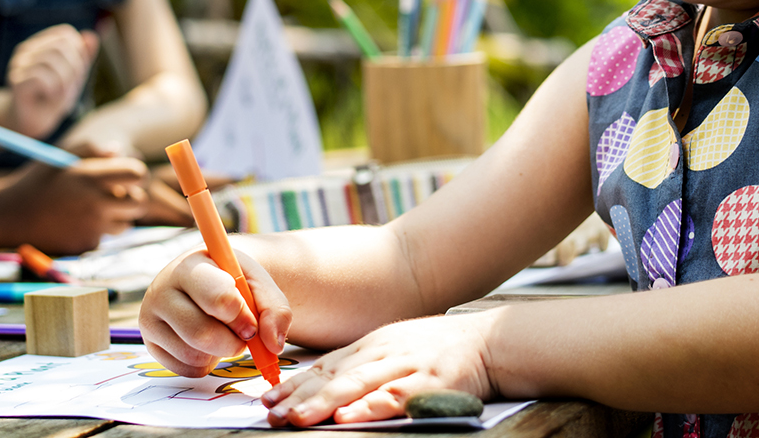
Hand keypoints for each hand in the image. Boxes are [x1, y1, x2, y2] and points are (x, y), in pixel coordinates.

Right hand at [0, 146, 147, 253]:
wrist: (7, 217)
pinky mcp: (86, 245)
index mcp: (90, 176)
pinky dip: (96, 231)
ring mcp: (92, 227)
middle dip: (134, 198)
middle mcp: (95, 203)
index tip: (129, 176)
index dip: (137, 174)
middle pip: (140, 203)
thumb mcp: (59, 157)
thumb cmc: (35, 182)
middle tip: (120, 196)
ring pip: (126, 223)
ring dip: (116, 217)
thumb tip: (121, 150)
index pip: (138, 173)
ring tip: (89, 208)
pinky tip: (73, 223)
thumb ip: (92, 149)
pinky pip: (104, 237)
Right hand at [6, 24, 100, 138]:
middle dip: (75, 68)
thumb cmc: (53, 97)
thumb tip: (91, 36)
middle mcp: (27, 49)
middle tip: (69, 87)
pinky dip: (53, 90)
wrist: (34, 122)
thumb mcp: (74, 76)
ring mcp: (19, 64)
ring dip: (65, 82)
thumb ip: (83, 57)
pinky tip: (49, 97)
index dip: (78, 53)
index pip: (65, 34)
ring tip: (59, 94)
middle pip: (61, 45)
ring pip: (52, 60)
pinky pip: (41, 77)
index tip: (75, 73)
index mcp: (40, 44)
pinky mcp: (16, 81)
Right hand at [139, 247, 291, 376]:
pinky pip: (186, 369)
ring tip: (223, 333)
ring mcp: (151, 318)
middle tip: (243, 335)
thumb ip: (275, 310)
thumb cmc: (235, 282)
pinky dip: (206, 364)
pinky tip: (208, 344)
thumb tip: (273, 344)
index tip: (251, 322)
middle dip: (232, 342)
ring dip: (220, 352)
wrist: (210, 282)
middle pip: (201, 333)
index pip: (217, 297)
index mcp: (191, 265)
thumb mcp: (260, 285)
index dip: (241, 317)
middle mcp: (162, 289)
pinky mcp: (151, 344)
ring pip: (193, 354)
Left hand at [261, 314, 494, 426]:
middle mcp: (382, 351)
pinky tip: (349, 416)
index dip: (294, 384)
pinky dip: (370, 406)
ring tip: (295, 418)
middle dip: (297, 396)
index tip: (267, 399)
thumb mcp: (395, 347)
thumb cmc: (440, 348)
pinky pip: (395, 395)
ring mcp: (405, 365)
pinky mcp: (429, 381)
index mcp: (372, 344)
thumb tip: (326, 384)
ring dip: (322, 402)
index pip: (325, 365)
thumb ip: (363, 364)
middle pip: (333, 375)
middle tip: (269, 414)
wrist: (490, 341)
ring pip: (356, 384)